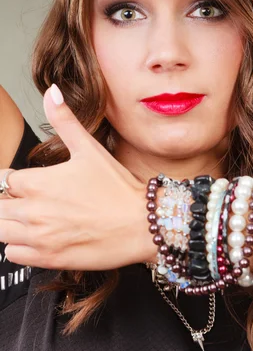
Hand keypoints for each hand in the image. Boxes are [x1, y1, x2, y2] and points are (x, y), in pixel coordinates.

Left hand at [0, 85, 155, 270]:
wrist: (142, 224)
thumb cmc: (117, 188)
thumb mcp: (89, 149)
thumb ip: (64, 119)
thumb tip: (51, 92)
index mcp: (37, 182)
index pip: (5, 180)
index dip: (17, 180)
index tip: (32, 184)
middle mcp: (32, 211)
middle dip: (11, 202)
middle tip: (35, 201)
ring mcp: (38, 238)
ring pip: (0, 230)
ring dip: (11, 223)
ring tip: (35, 218)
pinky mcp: (46, 258)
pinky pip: (12, 254)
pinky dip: (18, 246)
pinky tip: (39, 236)